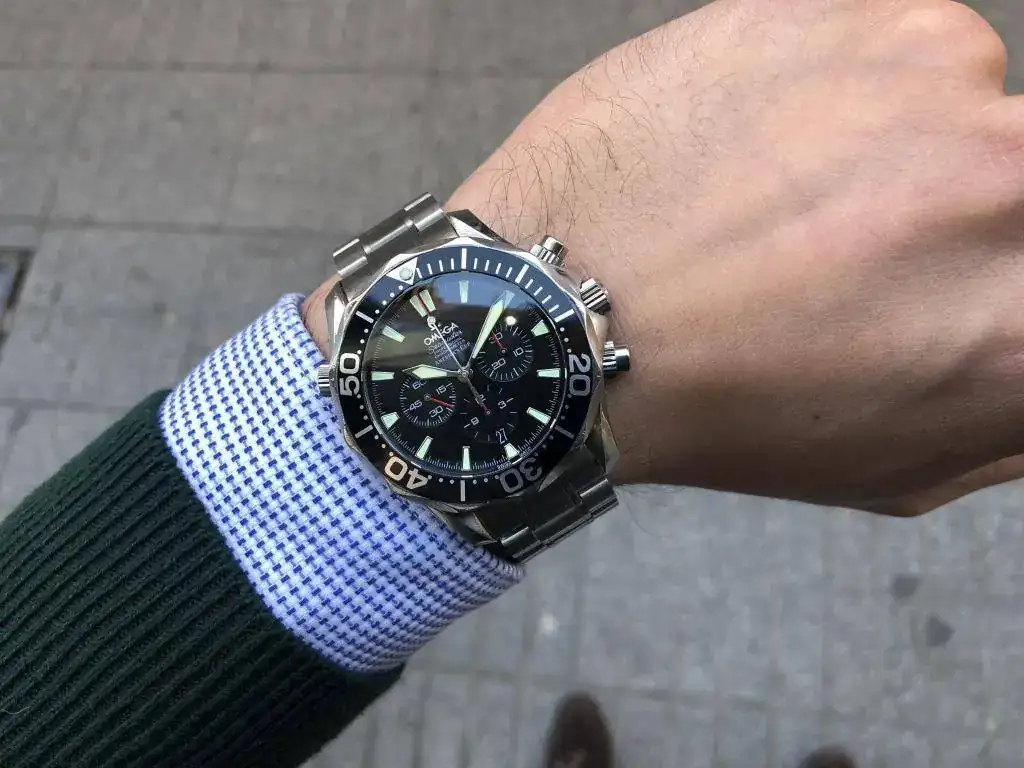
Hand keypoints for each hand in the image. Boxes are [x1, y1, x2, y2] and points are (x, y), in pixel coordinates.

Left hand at [307, 0, 1023, 515]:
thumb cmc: (715, 403)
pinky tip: (753, 147)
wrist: (565, 316)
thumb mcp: (900, 462)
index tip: (960, 268)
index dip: (996, 269)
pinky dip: (836, 87)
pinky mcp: (855, 13)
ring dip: (894, 143)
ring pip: (961, 101)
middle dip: (951, 209)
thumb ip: (1018, 402)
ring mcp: (937, 84)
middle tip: (861, 242)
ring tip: (781, 202)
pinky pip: (890, 45)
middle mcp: (1009, 188)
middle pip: (1016, 175)